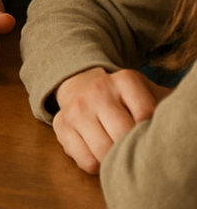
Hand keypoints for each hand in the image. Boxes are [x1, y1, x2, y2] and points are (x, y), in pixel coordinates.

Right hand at [52, 67, 172, 173]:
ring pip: (103, 152)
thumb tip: (185, 117)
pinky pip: (86, 161)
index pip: (145, 114)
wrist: (80, 83)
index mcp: (124, 80)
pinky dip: (97, 166)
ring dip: (114, 160)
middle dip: (132, 149)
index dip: (150, 132)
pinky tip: (100, 153)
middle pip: (123, 136)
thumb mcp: (145, 92)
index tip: (150, 136)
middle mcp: (97, 90)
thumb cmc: (123, 97)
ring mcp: (77, 108)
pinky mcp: (61, 125)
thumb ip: (165, 104)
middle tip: (137, 152)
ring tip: (120, 154)